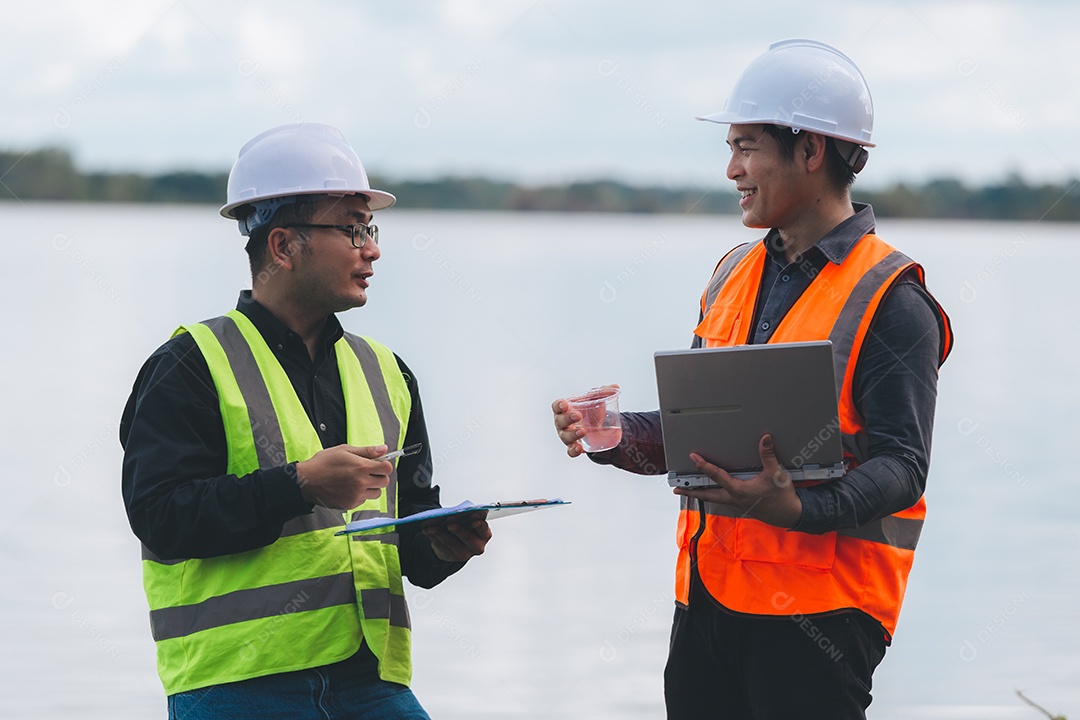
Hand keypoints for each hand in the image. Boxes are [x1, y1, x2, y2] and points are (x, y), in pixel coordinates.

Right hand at [295, 444, 392, 509]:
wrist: (306, 481)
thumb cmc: (323, 463)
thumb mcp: (345, 450)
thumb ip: (367, 451)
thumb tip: (384, 449)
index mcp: (361, 467)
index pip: (387, 468)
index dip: (384, 465)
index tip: (379, 464)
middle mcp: (361, 482)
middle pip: (385, 482)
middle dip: (379, 476)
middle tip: (368, 472)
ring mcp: (356, 495)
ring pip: (376, 493)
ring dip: (371, 487)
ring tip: (358, 480)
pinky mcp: (350, 504)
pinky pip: (364, 500)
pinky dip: (360, 495)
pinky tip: (349, 488)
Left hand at [422, 511, 491, 561]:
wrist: (456, 541)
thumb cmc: (465, 526)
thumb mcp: (468, 520)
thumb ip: (465, 517)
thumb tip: (454, 512)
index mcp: (484, 534)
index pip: (484, 529)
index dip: (479, 525)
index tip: (474, 521)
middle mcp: (477, 546)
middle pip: (467, 538)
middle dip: (458, 530)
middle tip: (449, 524)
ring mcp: (464, 553)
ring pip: (451, 543)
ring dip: (440, 533)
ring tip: (432, 527)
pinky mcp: (450, 556)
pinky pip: (440, 546)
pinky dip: (432, 536)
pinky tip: (427, 530)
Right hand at [552, 384, 618, 457]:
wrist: (596, 426)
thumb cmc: (590, 410)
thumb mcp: (596, 400)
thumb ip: (604, 392)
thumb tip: (615, 387)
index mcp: (564, 409)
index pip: (557, 406)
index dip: (559, 405)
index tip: (565, 404)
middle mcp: (562, 423)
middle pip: (559, 421)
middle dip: (567, 418)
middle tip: (578, 416)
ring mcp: (566, 436)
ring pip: (565, 436)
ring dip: (572, 434)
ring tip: (583, 431)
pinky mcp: (573, 446)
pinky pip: (570, 451)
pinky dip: (573, 450)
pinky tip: (579, 449)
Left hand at [672, 434, 802, 528]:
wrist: (790, 513)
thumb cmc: (782, 496)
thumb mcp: (776, 473)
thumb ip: (768, 455)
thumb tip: (765, 438)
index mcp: (739, 490)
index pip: (716, 476)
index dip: (703, 466)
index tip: (693, 457)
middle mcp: (734, 499)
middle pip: (707, 494)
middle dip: (691, 491)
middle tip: (677, 487)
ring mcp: (736, 505)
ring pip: (714, 499)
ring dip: (700, 494)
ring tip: (688, 490)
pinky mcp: (741, 506)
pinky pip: (722, 500)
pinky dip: (713, 496)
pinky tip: (711, 492)